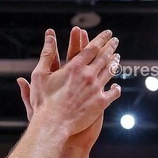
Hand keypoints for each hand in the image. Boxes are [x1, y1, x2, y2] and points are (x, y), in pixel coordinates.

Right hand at [17, 27, 120, 142]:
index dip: (101, 39)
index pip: (92, 48)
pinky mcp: (100, 103)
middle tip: (115, 41)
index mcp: (75, 66)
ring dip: (114, 63)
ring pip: (110, 72)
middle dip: (111, 47)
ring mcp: (96, 89)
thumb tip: (49, 36)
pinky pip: (113, 93)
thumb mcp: (40, 74)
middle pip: (104, 57)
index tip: (107, 34)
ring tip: (117, 58)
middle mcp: (89, 75)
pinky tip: (116, 87)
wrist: (53, 123)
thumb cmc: (43, 100)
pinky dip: (116, 89)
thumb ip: (46, 54)